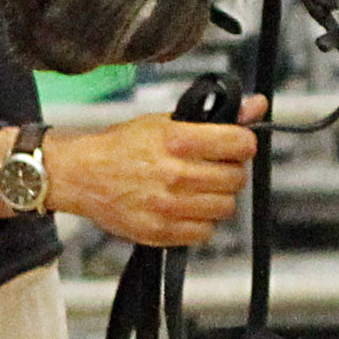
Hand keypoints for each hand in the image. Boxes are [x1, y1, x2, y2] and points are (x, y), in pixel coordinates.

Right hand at [42, 100, 262, 246]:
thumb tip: (257, 106)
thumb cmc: (122, 146)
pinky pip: (204, 232)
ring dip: (217, 198)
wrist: (81, 175)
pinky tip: (185, 208)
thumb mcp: (166, 121)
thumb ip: (215, 117)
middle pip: (235, 179)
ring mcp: (166, 206)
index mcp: (175, 140)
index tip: (236, 145)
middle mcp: (172, 174)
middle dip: (230, 171)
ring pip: (225, 208)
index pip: (239, 144)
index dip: (243, 144)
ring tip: (198, 189)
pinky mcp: (159, 232)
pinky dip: (201, 222)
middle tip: (214, 168)